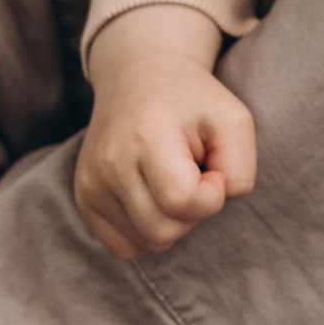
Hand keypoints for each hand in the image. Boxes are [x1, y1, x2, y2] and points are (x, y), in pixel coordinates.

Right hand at [75, 4, 258, 262]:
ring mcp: (90, 183)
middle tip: (192, 174)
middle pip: (164, 232)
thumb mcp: (234, 120)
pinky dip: (148, 231)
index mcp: (146, 136)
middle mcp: (109, 162)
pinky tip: (152, 196)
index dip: (211, 195)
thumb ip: (240, 169)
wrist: (139, 77)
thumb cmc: (193, 102)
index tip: (211, 169)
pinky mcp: (84, 198)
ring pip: (147, 242)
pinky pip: (125, 247)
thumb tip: (212, 202)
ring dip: (171, 220)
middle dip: (191, 211)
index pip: (182, 201)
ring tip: (170, 180)